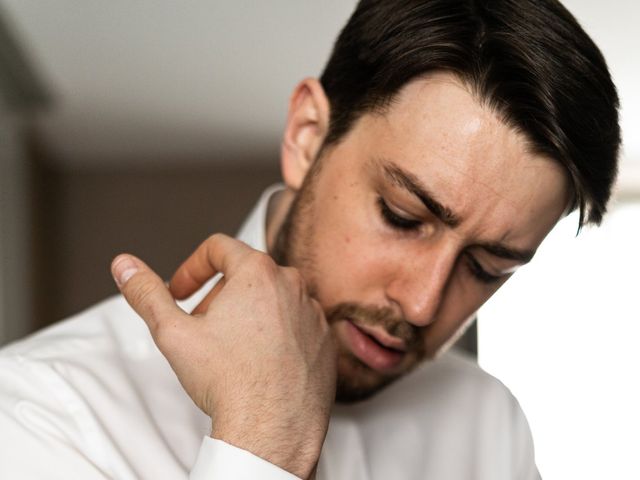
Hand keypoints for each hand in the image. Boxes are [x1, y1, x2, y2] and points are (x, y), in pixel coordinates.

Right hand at [111, 234, 336, 478]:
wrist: (272, 430)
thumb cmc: (228, 381)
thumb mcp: (173, 333)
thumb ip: (146, 294)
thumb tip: (124, 265)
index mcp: (258, 272)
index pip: (219, 248)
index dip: (192, 267)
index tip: (180, 292)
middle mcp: (293, 284)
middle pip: (247, 274)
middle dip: (218, 294)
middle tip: (201, 326)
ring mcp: (313, 312)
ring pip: (274, 298)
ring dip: (249, 313)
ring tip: (231, 347)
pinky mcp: (325, 339)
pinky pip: (297, 323)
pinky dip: (277, 333)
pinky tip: (261, 361)